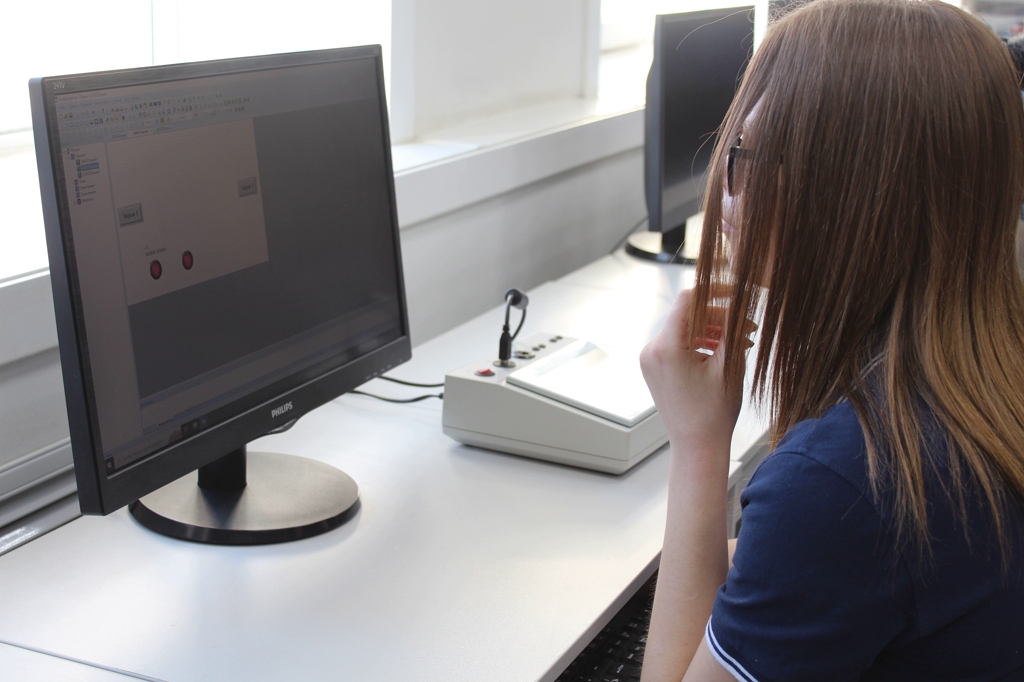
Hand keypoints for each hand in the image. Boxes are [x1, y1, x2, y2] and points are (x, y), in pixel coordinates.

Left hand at [639, 288, 751, 454]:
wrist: (697, 447)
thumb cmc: (714, 413)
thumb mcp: (729, 365)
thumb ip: (731, 328)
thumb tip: (738, 301)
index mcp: (667, 347)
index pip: (688, 299)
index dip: (714, 291)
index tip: (736, 293)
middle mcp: (652, 350)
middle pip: (688, 315)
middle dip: (719, 317)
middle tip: (748, 327)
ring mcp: (651, 360)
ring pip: (685, 330)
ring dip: (712, 331)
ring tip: (741, 342)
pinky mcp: (655, 368)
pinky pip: (678, 345)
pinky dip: (700, 344)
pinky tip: (724, 351)